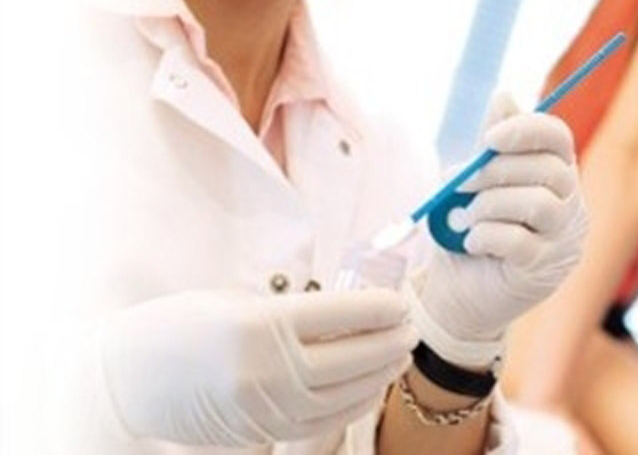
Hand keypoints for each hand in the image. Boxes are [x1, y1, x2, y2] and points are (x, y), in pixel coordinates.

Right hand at [101, 289, 416, 444]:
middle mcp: (265, 369)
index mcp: (259, 324)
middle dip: (389, 340)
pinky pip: (322, 420)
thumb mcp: (237, 302)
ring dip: (380, 374)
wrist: (131, 378)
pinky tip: (372, 386)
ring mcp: (264, 407)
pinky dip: (355, 403)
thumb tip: (347, 317)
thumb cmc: (181, 325)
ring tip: (399, 354)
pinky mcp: (261, 431)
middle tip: (411, 326)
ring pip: (344, 394)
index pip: (340, 314)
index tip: (400, 301)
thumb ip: (290, 313)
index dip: (378, 307)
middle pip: (350, 357)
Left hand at [412, 94, 587, 366]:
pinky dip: (486, 236)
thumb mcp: (472, 184)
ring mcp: (563, 239)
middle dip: (494, 171)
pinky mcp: (545, 270)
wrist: (457, 291)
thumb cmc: (467, 229)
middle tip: (459, 184)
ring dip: (490, 205)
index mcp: (554, 173)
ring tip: (464, 218)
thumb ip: (490, 147)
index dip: (526, 130)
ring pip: (539, 203)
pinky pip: (521, 241)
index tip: (489, 137)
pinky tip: (471, 242)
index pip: (558, 138)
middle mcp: (570, 204)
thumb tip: (504, 94)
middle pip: (547, 170)